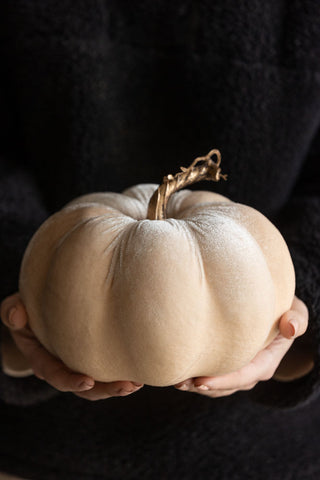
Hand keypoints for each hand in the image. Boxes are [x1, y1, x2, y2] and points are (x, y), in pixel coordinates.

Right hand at [0, 292, 143, 399]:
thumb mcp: (15, 309)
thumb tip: (17, 315)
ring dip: (119, 386)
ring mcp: (80, 364)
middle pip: (84, 387)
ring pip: (100, 383)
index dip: (69, 380)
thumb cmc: (27, 309)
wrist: (41, 312)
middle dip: (106, 389)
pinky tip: (141, 369)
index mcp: (43, 359)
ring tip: (138, 383)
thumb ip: (12, 311)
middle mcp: (63, 367)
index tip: (87, 381)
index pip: (55, 374)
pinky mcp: (95, 358)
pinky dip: (123, 371)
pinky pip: (108, 370)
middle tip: (128, 386)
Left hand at [174, 296, 308, 397]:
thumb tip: (291, 328)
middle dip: (202, 386)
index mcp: (266, 362)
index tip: (200, 381)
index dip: (222, 380)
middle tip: (180, 382)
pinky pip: (210, 376)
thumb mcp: (296, 311)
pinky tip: (177, 371)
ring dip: (194, 385)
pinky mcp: (225, 364)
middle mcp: (251, 371)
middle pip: (225, 385)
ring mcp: (237, 370)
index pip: (244, 375)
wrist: (274, 309)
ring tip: (174, 380)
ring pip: (215, 385)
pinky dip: (194, 376)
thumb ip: (297, 319)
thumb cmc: (284, 309)